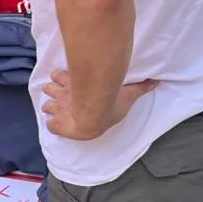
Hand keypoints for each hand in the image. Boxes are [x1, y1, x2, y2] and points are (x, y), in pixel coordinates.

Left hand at [41, 71, 155, 140]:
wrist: (94, 117)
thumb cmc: (110, 103)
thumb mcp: (127, 93)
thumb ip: (139, 87)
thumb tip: (155, 81)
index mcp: (74, 83)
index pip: (58, 75)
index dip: (59, 78)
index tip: (62, 79)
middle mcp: (63, 94)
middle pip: (48, 88)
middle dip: (52, 92)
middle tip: (58, 96)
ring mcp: (58, 109)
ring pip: (46, 105)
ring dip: (50, 107)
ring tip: (55, 109)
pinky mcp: (57, 125)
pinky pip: (50, 125)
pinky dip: (53, 125)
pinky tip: (57, 126)